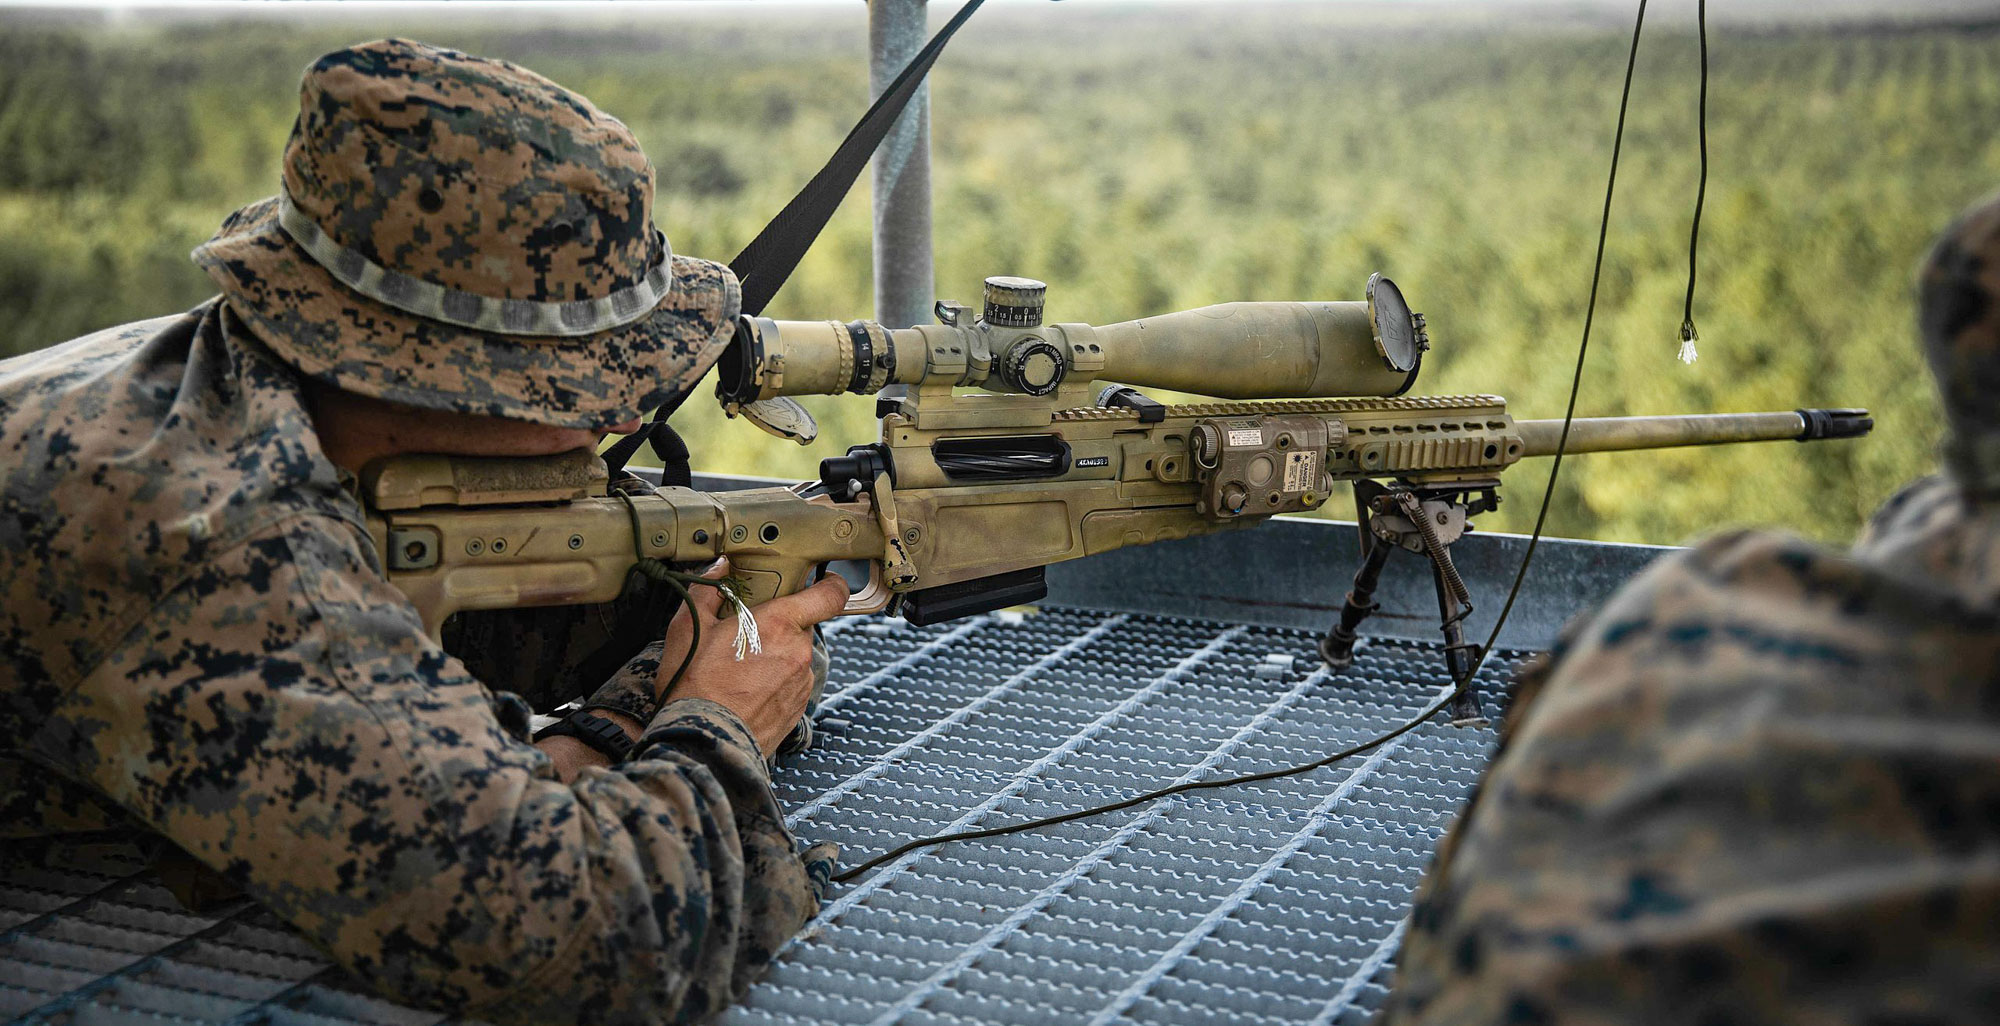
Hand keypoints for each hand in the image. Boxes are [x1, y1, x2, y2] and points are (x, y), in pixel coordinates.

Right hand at [656, 557, 849, 756]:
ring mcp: (801, 682)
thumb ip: (708, 591)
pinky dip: (774, 683)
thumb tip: (719, 569)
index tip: (823, 581)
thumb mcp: (689, 627)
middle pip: (801, 626)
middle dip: (778, 626)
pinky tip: (746, 691)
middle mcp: (798, 651)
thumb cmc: (694, 684)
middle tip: (746, 635)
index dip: (830, 584)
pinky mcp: (798, 708)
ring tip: (740, 670)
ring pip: (795, 656)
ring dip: (776, 657)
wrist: (704, 741)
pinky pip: (792, 684)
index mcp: (779, 623)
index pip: (828, 595)